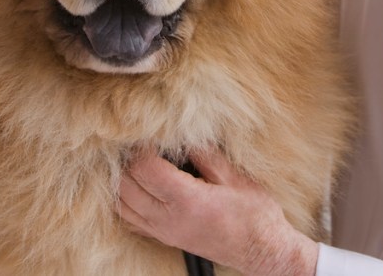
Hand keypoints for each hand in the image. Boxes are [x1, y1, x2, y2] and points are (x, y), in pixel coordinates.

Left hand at [118, 148, 317, 275]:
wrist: (260, 249)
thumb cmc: (253, 213)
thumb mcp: (234, 177)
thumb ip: (205, 154)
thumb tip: (183, 136)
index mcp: (187, 200)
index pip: (145, 169)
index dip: (143, 147)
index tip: (150, 133)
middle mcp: (168, 218)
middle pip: (126, 185)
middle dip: (128, 160)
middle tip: (142, 143)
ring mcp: (164, 231)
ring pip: (122, 204)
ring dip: (123, 180)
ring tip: (138, 162)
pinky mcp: (165, 238)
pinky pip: (130, 220)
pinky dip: (125, 201)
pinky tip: (138, 187)